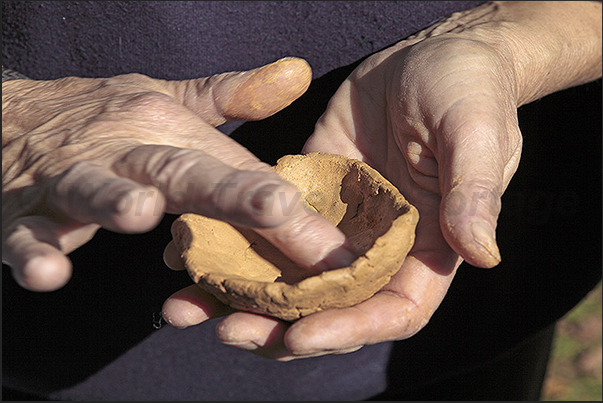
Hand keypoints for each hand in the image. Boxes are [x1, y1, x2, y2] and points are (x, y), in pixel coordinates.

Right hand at [2, 58, 354, 290]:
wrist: (7, 121)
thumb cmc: (101, 118)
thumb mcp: (167, 101)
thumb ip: (232, 96)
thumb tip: (299, 72)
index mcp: (165, 130)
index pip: (233, 168)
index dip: (281, 202)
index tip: (329, 240)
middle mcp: (124, 151)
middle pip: (180, 171)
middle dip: (229, 193)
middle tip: (278, 209)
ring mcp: (69, 180)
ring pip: (94, 190)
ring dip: (116, 202)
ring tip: (141, 213)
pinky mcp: (22, 213)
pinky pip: (23, 236)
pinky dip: (32, 254)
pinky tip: (48, 275)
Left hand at [162, 2, 601, 359]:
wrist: (432, 52)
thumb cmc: (470, 89)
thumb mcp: (477, 134)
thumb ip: (474, 193)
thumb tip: (482, 256)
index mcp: (425, 247)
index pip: (392, 310)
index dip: (350, 329)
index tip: (301, 334)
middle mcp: (378, 245)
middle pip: (331, 306)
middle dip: (282, 325)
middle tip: (230, 330)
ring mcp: (339, 221)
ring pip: (291, 274)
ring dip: (245, 295)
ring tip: (191, 305)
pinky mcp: (307, 189)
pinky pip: (269, 224)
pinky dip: (233, 242)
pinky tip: (191, 248)